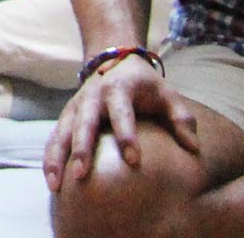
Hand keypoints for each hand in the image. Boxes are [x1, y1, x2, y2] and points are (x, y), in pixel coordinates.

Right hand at [44, 51, 197, 191]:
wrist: (114, 59)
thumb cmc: (145, 85)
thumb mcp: (167, 94)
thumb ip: (182, 119)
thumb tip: (194, 148)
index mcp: (119, 88)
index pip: (122, 114)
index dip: (127, 136)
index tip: (133, 161)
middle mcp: (92, 96)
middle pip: (84, 123)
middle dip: (82, 149)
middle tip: (82, 174)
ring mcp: (76, 106)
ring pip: (62, 133)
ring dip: (57, 158)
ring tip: (56, 184)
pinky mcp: (66, 116)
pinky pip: (54, 138)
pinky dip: (50, 158)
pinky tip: (51, 181)